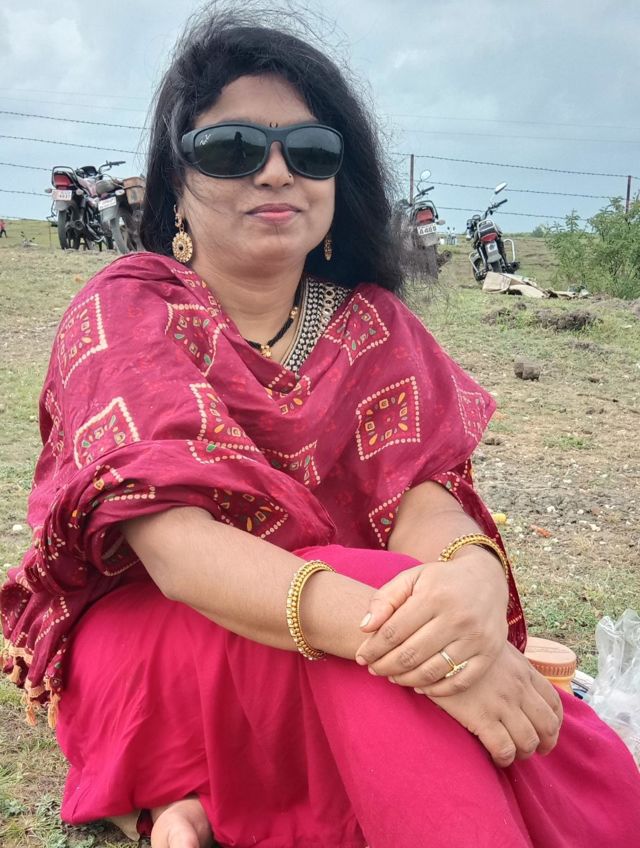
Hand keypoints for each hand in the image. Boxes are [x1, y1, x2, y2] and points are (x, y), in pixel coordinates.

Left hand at [355, 546, 508, 695]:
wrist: (487, 579)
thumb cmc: (440, 580)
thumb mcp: (411, 578)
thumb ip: (385, 599)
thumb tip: (364, 628)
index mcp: (434, 596)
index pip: (394, 631)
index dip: (373, 648)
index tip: (362, 656)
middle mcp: (457, 617)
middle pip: (410, 654)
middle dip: (385, 666)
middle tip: (373, 670)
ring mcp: (476, 638)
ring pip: (432, 672)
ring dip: (405, 679)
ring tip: (392, 676)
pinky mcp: (489, 653)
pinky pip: (459, 682)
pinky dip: (436, 689)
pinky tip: (419, 684)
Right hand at [421, 641, 563, 766]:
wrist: (437, 645)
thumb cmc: (462, 646)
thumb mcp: (494, 648)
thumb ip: (509, 665)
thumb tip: (510, 679)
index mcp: (523, 670)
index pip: (553, 702)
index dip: (554, 723)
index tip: (546, 732)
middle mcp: (518, 688)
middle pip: (547, 726)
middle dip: (545, 743)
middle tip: (534, 749)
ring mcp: (501, 703)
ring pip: (528, 741)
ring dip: (523, 753)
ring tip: (512, 753)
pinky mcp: (482, 717)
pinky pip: (504, 748)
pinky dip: (504, 758)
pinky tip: (495, 756)